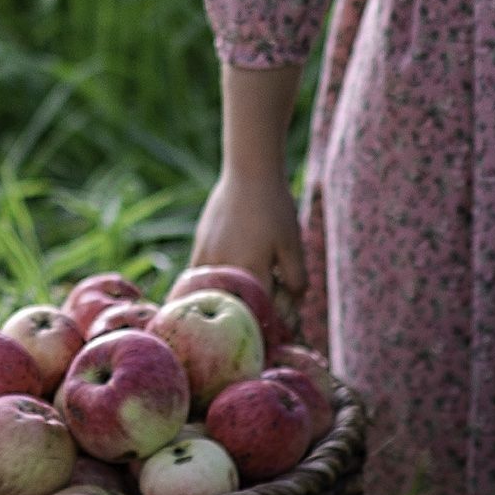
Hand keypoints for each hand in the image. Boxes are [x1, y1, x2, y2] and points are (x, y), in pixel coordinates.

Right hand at [191, 170, 307, 316]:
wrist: (249, 174)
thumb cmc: (275, 209)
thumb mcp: (293, 245)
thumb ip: (295, 280)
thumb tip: (291, 305)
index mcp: (252, 271)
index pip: (262, 312)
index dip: (275, 319)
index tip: (282, 320)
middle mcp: (225, 269)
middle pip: (236, 307)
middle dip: (251, 313)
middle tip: (266, 306)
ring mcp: (207, 259)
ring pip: (215, 296)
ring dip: (229, 301)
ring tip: (244, 295)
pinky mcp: (199, 248)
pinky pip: (199, 280)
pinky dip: (210, 289)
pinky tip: (221, 286)